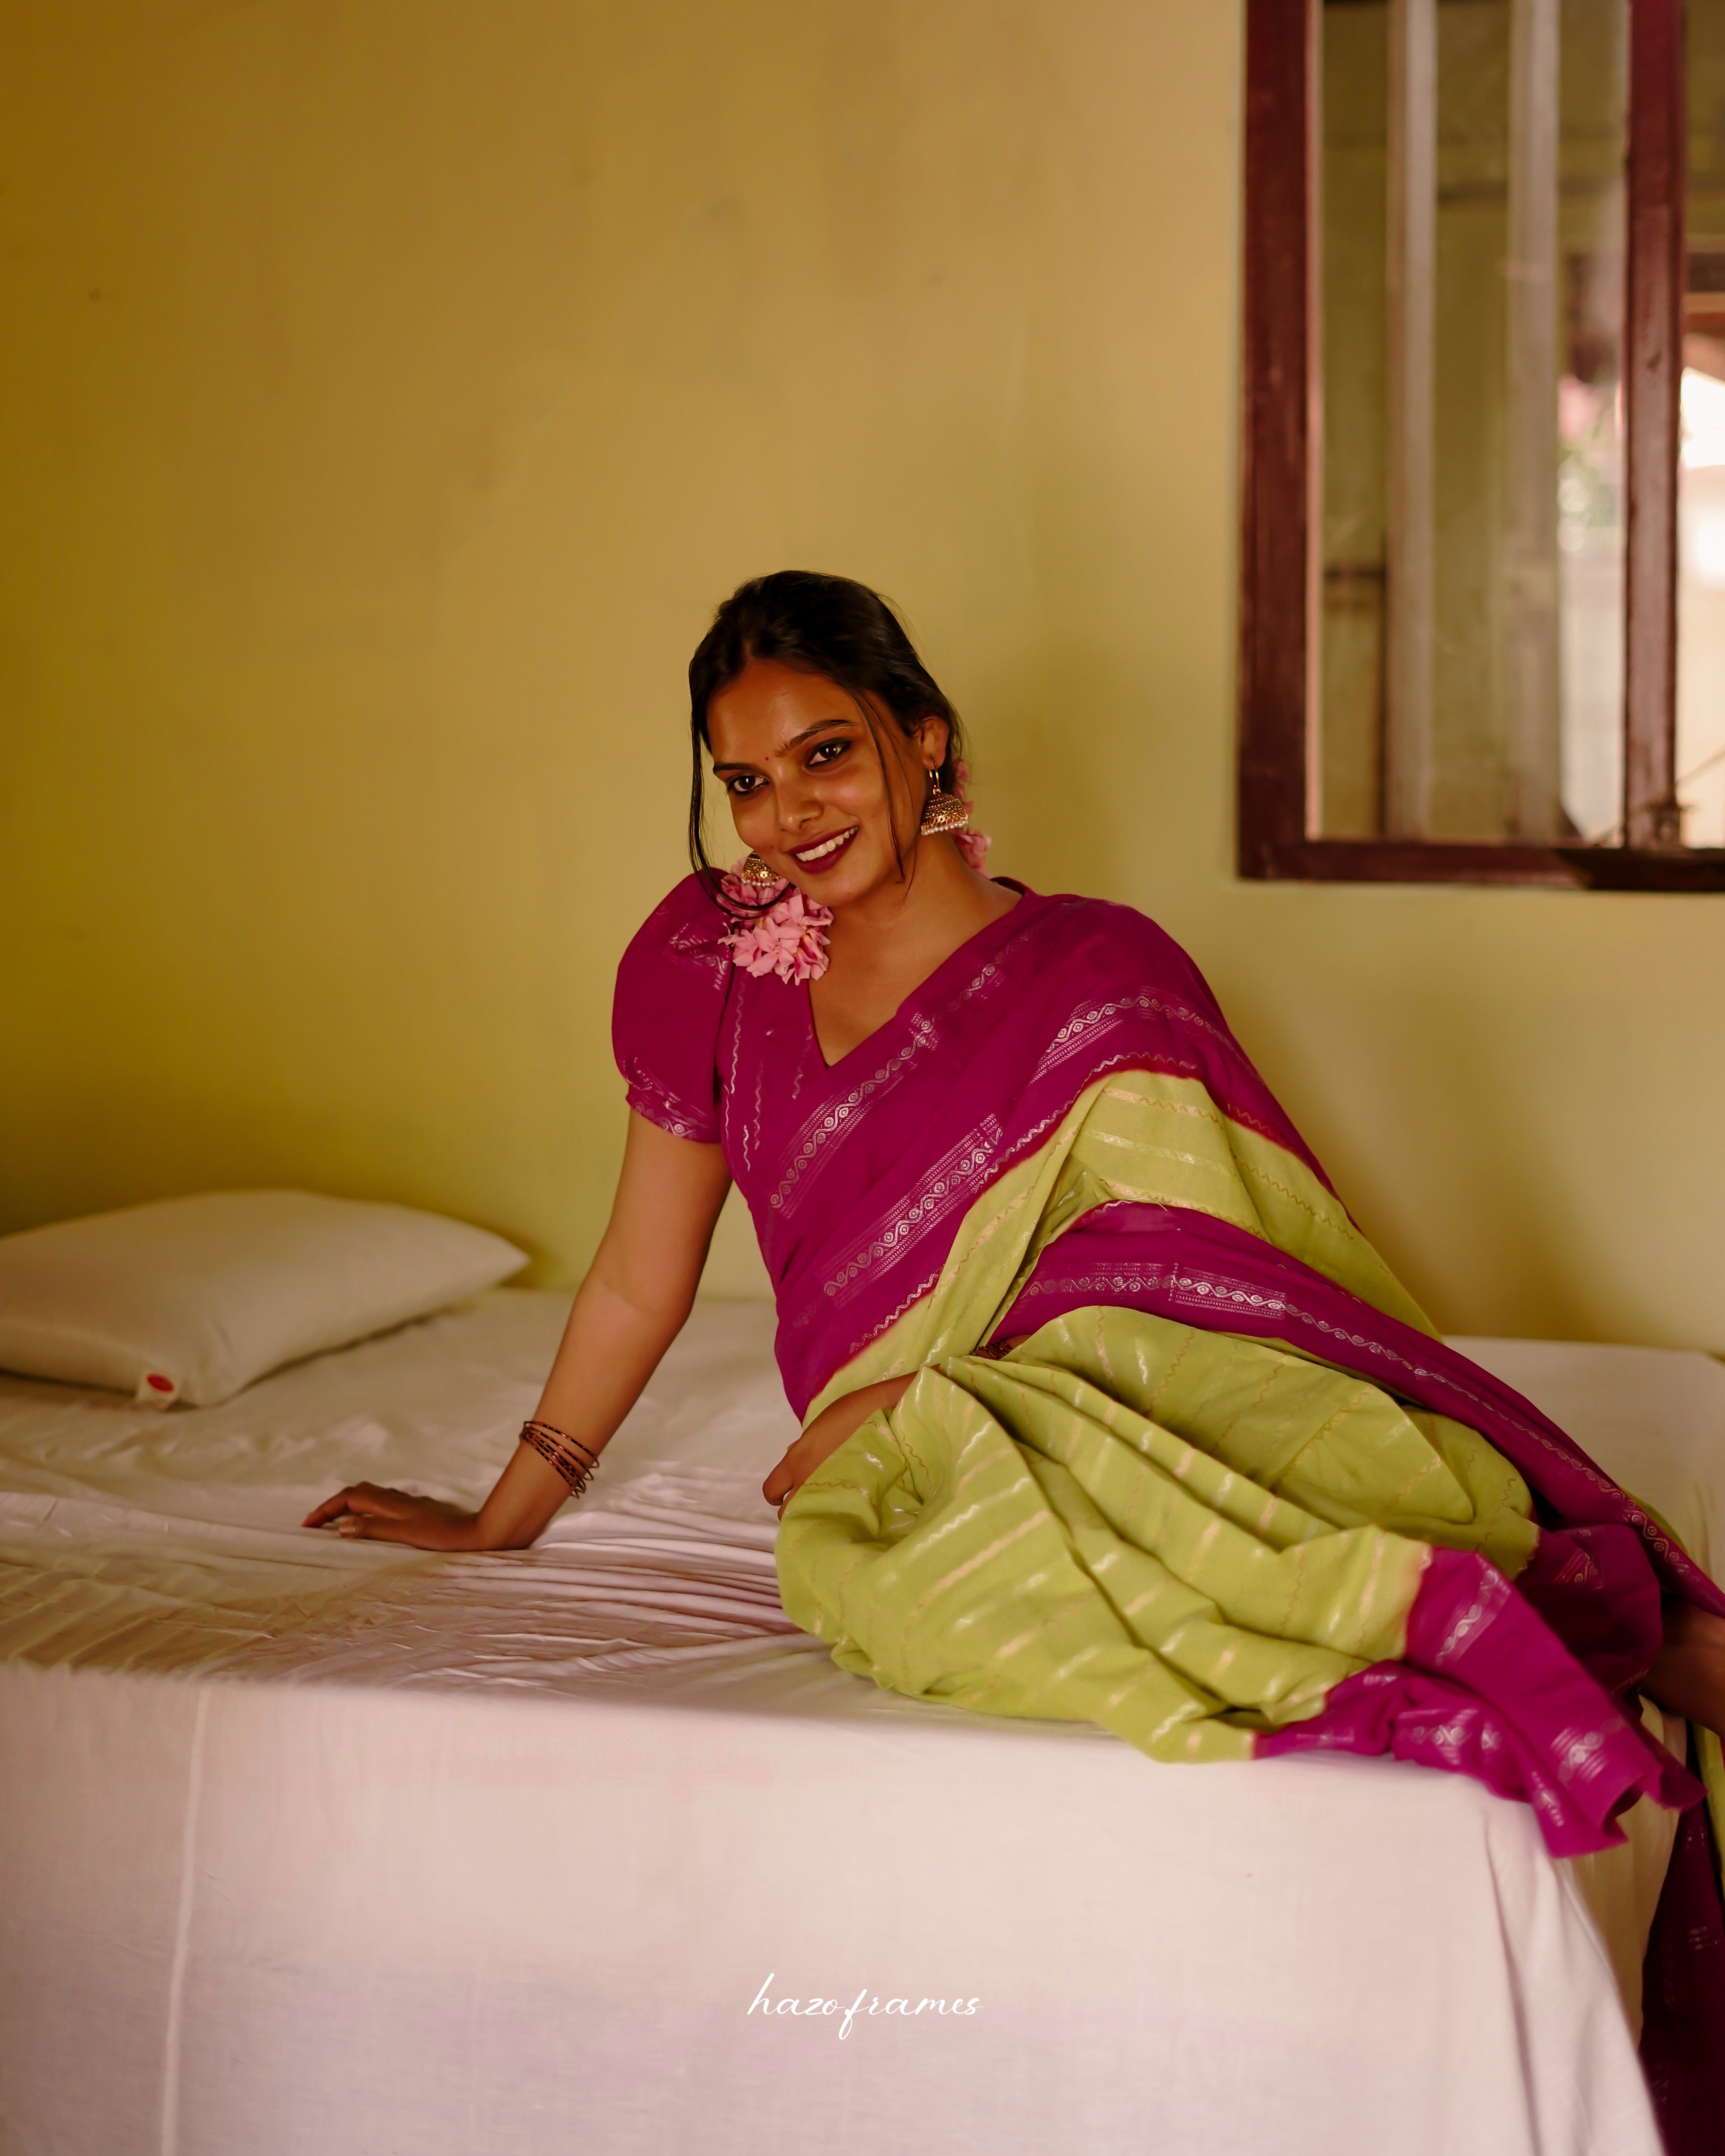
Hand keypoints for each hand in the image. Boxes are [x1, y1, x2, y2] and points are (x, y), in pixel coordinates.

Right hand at [302, 1482, 480, 1549]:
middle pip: (355, 1493)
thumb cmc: (441, 1536)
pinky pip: (380, 1502)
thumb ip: (374, 1529)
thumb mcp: (405, 1535)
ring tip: (333, 1521)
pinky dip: (363, 1508)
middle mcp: (396, 1498)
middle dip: (332, 1505)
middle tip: (315, 1523)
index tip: (307, 1525)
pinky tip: (366, 1520)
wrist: (474, 1533)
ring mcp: (406, 1502)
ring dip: (347, 1505)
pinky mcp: (414, 1509)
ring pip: (368, 1495)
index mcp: (390, 1503)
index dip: (326, 1509)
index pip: (349, 1498)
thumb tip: (343, 1527)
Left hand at [763, 1374, 913, 1517]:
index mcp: (797, 1459)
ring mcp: (829, 1490)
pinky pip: (837, 1515)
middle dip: (794, 1511)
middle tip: (809, 1503)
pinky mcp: (853, 1496)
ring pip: (809, 1517)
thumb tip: (792, 1453)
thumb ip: (802, 1446)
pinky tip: (847, 1507)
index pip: (771, 1488)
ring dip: (814, 1515)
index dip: (776, 1495)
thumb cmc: (849, 1413)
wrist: (880, 1412)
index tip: (785, 1496)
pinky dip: (837, 1515)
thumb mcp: (817, 1428)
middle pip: (786, 1513)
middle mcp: (807, 1479)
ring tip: (829, 1506)